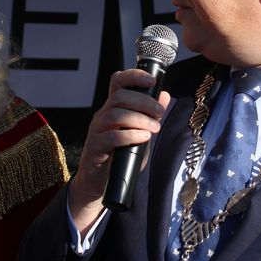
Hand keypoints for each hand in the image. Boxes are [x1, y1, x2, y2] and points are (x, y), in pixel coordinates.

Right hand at [68, 69, 169, 231]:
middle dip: (143, 101)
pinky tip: (143, 138)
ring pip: (115, 114)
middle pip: (119, 96)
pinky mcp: (95, 148)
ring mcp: (97, 131)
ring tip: (154, 128)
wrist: (98, 184)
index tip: (152, 80)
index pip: (118, 82)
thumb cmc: (120, 157)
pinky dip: (130, 135)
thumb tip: (164, 95)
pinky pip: (111, 136)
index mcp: (113, 108)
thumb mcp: (140, 133)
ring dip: (139, 119)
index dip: (133, 76)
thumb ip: (150, 116)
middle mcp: (103, 116)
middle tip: (159, 112)